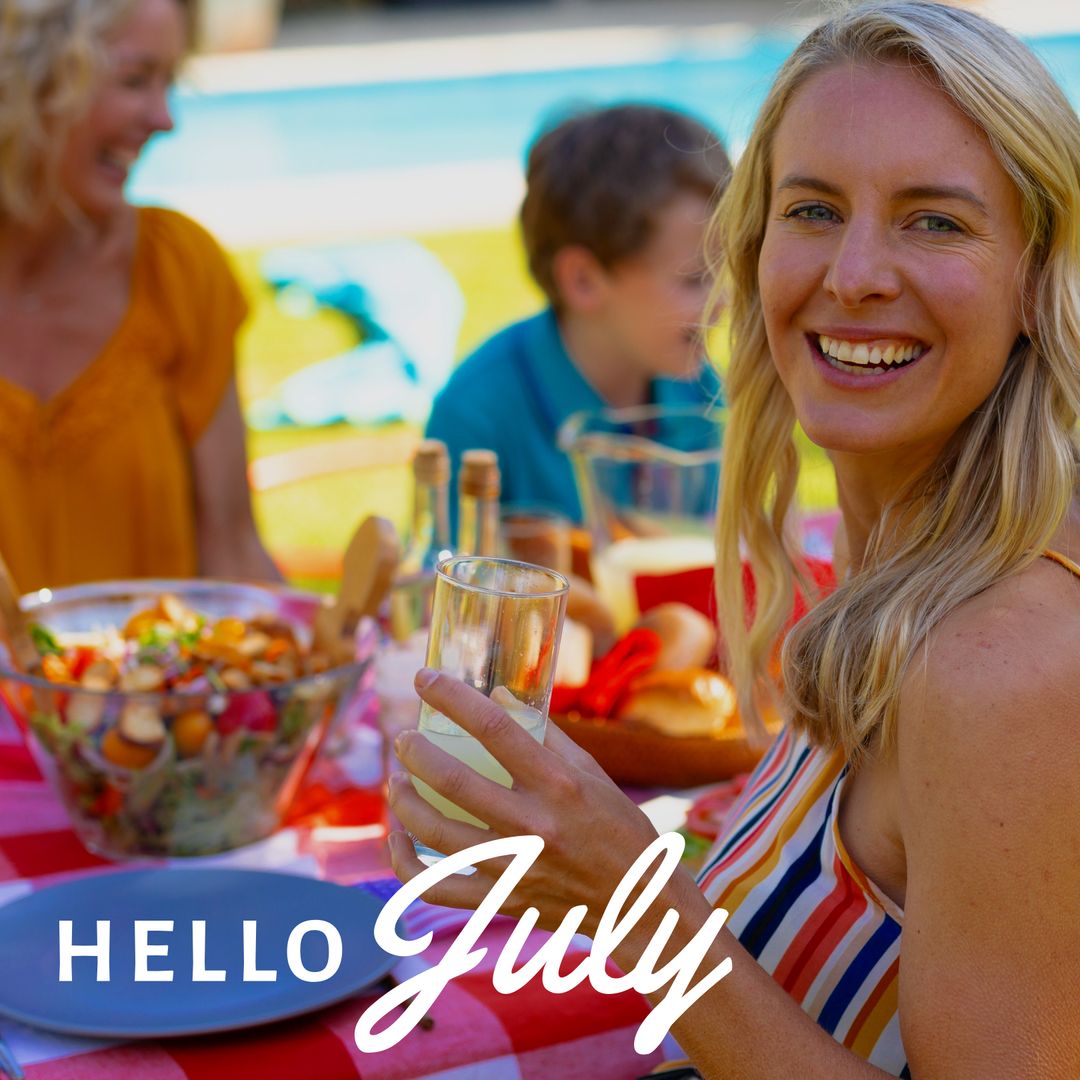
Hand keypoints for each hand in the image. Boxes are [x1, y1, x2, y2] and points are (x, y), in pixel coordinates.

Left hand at [387, 668, 662, 935]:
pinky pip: (435, 885)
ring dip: (404, 801)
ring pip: (434, 833)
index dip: (452, 697)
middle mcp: (534, 825)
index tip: (425, 677)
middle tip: (404, 737)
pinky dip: (404, 862)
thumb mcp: (591, 772)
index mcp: (558, 785)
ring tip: (397, 781)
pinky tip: (398, 838)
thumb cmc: (617, 828)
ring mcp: (514, 867)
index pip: (494, 728)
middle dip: (415, 751)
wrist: (639, 904)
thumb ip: (544, 734)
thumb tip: (497, 695)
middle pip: (453, 780)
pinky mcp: (501, 901)